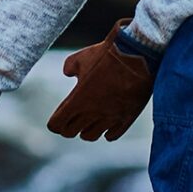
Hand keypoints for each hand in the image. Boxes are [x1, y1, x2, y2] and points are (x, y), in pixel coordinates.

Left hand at [47, 18, 157, 140]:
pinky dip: (106, 132)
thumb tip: (68, 73)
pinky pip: (112, 135)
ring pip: (90, 136)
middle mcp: (92, 113)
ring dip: (85, 130)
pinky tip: (105, 124)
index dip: (55, 123)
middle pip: (71, 132)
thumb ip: (70, 67)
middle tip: (69, 121)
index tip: (56, 119)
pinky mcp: (127, 118)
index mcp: (78, 100)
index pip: (57, 124)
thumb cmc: (108, 55)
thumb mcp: (82, 57)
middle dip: (67, 127)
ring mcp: (110, 117)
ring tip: (87, 122)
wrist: (138, 56)